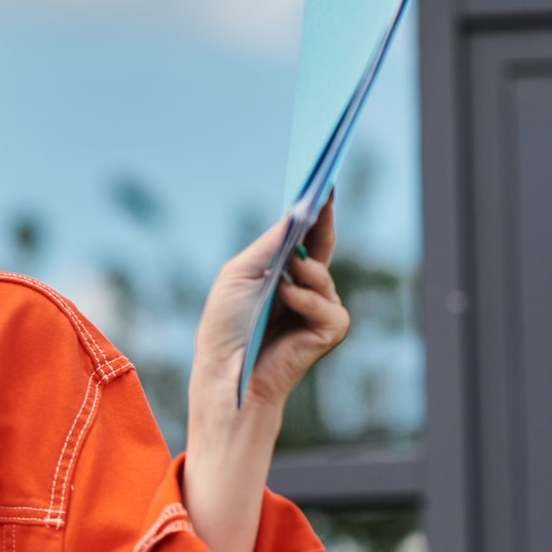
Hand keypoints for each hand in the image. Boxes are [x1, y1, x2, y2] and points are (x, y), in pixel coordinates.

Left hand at [182, 199, 350, 551]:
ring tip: (288, 275)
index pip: (305, 235)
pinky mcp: (327, 332)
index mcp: (281, 272)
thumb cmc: (224, 325)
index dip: (314, 210)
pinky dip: (307, 301)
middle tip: (323, 192)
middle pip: (324, 247)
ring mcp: (318, 311)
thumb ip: (270, 245)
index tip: (320, 180)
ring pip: (325, 277)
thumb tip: (296, 213)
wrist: (223, 371)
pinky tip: (289, 301)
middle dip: (325, 220)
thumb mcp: (240, 275)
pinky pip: (328, 306)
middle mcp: (304, 289)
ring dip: (306, 273)